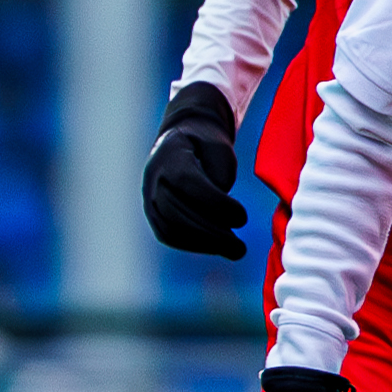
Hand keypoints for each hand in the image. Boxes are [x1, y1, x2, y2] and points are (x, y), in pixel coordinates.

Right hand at [144, 82, 247, 258]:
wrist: (181, 141)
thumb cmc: (206, 145)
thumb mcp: (220, 147)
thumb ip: (221, 172)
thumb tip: (221, 204)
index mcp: (170, 157)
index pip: (187, 184)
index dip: (216, 204)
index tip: (242, 217)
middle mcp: (153, 179)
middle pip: (177, 212)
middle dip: (213, 233)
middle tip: (240, 247)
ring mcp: (149, 198)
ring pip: (170, 229)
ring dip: (204, 244)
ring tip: (234, 250)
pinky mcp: (153, 214)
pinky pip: (168, 235)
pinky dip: (193, 246)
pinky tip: (217, 248)